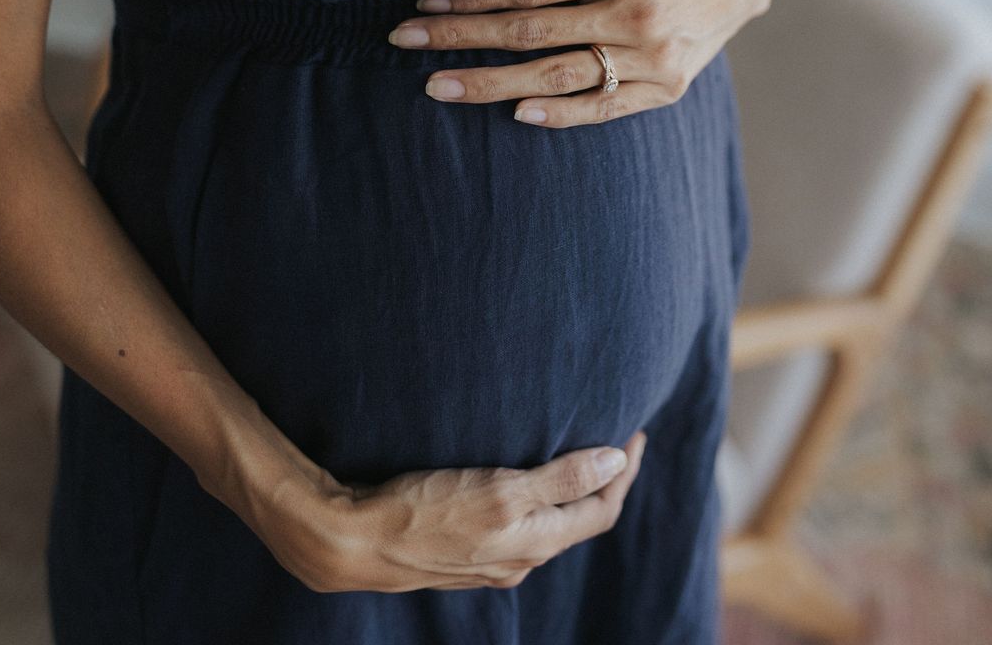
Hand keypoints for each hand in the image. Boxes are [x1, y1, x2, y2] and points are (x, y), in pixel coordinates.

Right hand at [229, 425, 647, 592]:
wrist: (355, 539)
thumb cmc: (425, 510)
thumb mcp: (500, 490)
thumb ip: (559, 479)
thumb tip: (615, 461)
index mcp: (534, 545)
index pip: (600, 510)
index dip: (624, 472)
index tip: (636, 433)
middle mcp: (519, 559)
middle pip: (580, 520)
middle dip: (606, 481)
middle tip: (619, 437)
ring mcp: (491, 558)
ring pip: (550, 524)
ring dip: (573, 490)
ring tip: (581, 452)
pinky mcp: (465, 549)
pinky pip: (521, 525)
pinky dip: (541, 498)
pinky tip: (527, 478)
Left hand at [387, 0, 774, 126]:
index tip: (425, 1)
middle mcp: (637, 16)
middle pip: (530, 34)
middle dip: (461, 39)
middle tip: (405, 42)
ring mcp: (652, 58)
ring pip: (556, 78)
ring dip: (490, 84)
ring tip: (438, 87)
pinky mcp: (665, 88)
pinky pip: (603, 109)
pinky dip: (559, 116)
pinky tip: (515, 113)